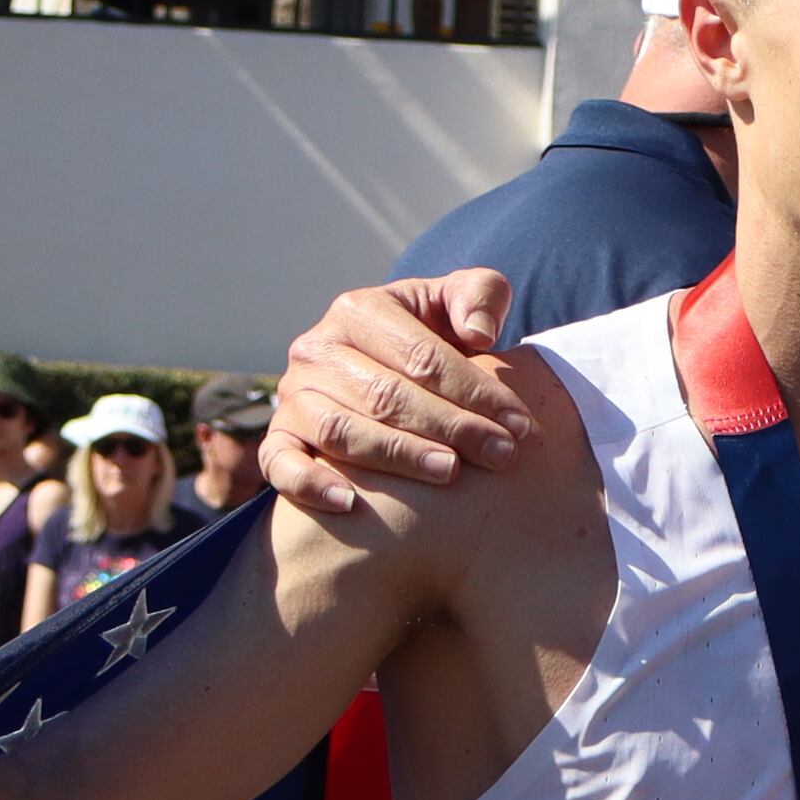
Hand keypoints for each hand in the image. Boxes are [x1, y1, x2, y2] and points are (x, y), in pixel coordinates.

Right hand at [263, 271, 531, 516]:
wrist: (382, 374)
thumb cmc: (430, 341)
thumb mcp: (454, 305)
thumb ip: (478, 295)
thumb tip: (478, 333)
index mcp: (359, 310)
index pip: (422, 356)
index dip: (475, 392)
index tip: (520, 424)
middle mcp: (317, 349)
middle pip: (386, 395)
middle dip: (451, 428)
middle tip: (501, 455)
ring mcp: (293, 395)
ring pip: (341, 431)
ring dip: (398, 456)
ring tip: (450, 474)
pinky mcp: (279, 437)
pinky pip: (279, 462)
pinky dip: (308, 483)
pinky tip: (349, 503)